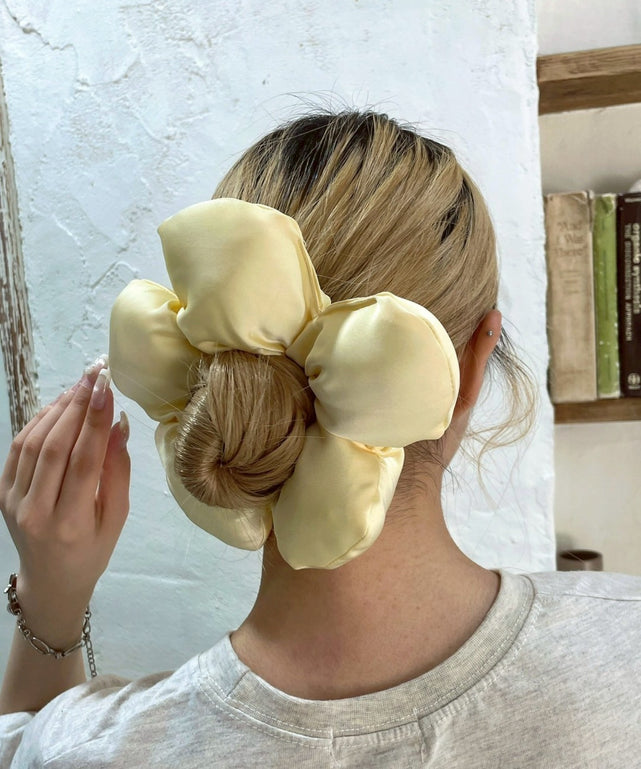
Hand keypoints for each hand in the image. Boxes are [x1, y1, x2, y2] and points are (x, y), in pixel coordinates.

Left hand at [0, 360, 129, 647]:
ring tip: (80, 387)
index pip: (83, 461)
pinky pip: (18, 449)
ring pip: (32, 442)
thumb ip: (118, 472)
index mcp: (71, 523)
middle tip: (96, 376)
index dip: (96, 421)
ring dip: (57, 409)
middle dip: (77, 406)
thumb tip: (119, 424)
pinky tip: (58, 407)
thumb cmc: (93, 551)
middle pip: (54, 446)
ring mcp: (13, 501)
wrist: (51, 581)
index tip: (109, 388)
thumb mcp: (117, 518)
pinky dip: (37, 422)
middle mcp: (36, 511)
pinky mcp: (2, 492)